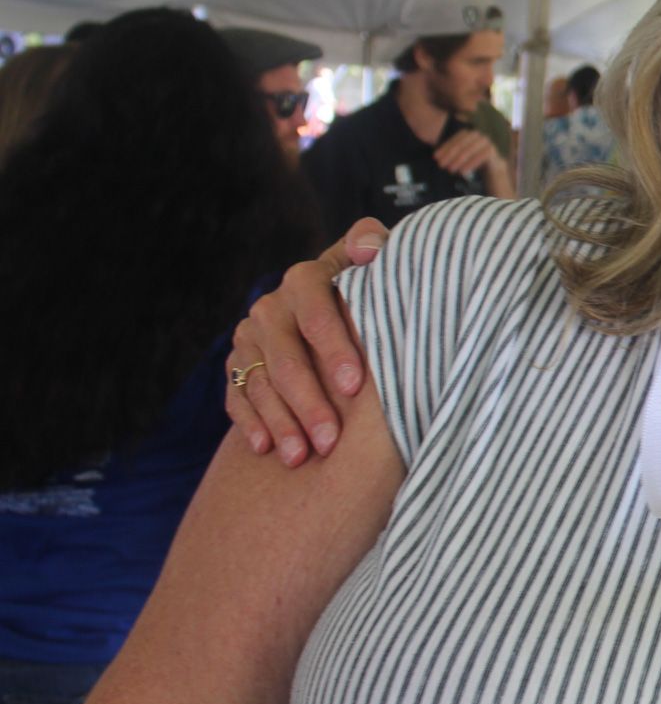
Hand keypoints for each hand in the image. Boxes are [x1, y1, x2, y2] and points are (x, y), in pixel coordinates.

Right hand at [225, 218, 387, 465]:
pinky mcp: (237, 366)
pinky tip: (267, 449)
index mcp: (307, 278)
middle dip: (309, 402)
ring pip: (261, 383)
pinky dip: (252, 423)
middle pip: (286, 358)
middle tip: (331, 440)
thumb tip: (369, 246)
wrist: (340, 319)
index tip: (355, 386)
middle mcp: (272, 306)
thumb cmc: (374, 300)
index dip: (334, 346)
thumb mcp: (380, 275)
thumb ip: (376, 256)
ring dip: (281, 422)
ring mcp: (250, 337)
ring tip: (302, 457)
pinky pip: (237, 397)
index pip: (314, 308)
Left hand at [434, 129, 501, 178]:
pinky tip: (462, 172)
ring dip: (458, 160)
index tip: (435, 158)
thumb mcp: (461, 154)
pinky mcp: (492, 150)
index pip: (455, 139)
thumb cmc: (473, 160)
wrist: (493, 167)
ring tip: (450, 170)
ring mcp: (486, 141)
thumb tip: (436, 156)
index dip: (444, 148)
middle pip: (461, 144)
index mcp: (469, 133)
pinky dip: (470, 164)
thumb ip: (451, 152)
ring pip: (470, 150)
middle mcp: (478, 134)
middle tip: (441, 165)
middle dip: (450, 155)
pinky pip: (480, 156)